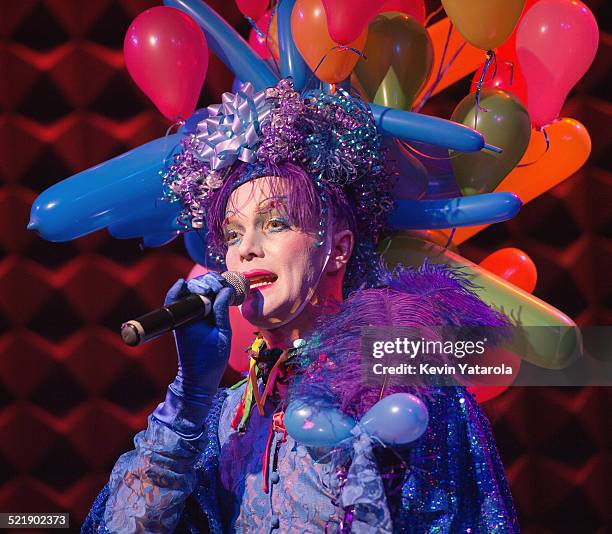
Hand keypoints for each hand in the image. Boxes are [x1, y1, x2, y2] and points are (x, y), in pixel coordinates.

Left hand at [153, 272, 233, 436]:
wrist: (197, 380)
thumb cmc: (211, 360)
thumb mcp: (223, 334)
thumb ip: (222, 310)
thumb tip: (225, 290)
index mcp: (187, 317)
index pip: (190, 290)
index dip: (205, 283)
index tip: (220, 283)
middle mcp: (181, 316)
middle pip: (190, 289)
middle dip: (206, 283)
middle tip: (222, 285)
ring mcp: (182, 319)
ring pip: (191, 295)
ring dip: (206, 290)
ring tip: (222, 291)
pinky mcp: (186, 323)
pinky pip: (193, 305)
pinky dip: (203, 299)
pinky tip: (215, 298)